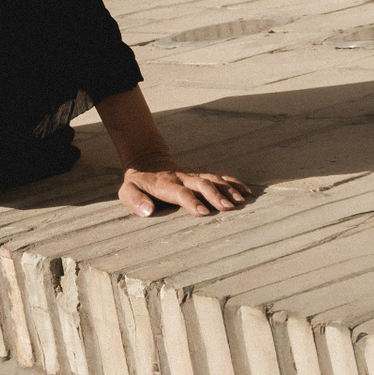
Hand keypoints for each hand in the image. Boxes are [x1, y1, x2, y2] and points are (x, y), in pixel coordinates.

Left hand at [118, 152, 251, 217]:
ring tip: (242, 201)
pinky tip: (246, 191)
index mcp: (165, 185)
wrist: (147, 162)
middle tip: (229, 208)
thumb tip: (147, 211)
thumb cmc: (137, 183)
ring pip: (213, 179)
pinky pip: (219, 177)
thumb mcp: (127, 191)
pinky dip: (233, 183)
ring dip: (228, 189)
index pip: (180, 192)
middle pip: (201, 184)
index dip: (192, 201)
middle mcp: (182, 178)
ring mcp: (193, 175)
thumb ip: (135, 200)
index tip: (204, 212)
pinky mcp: (201, 175)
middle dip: (216, 195)